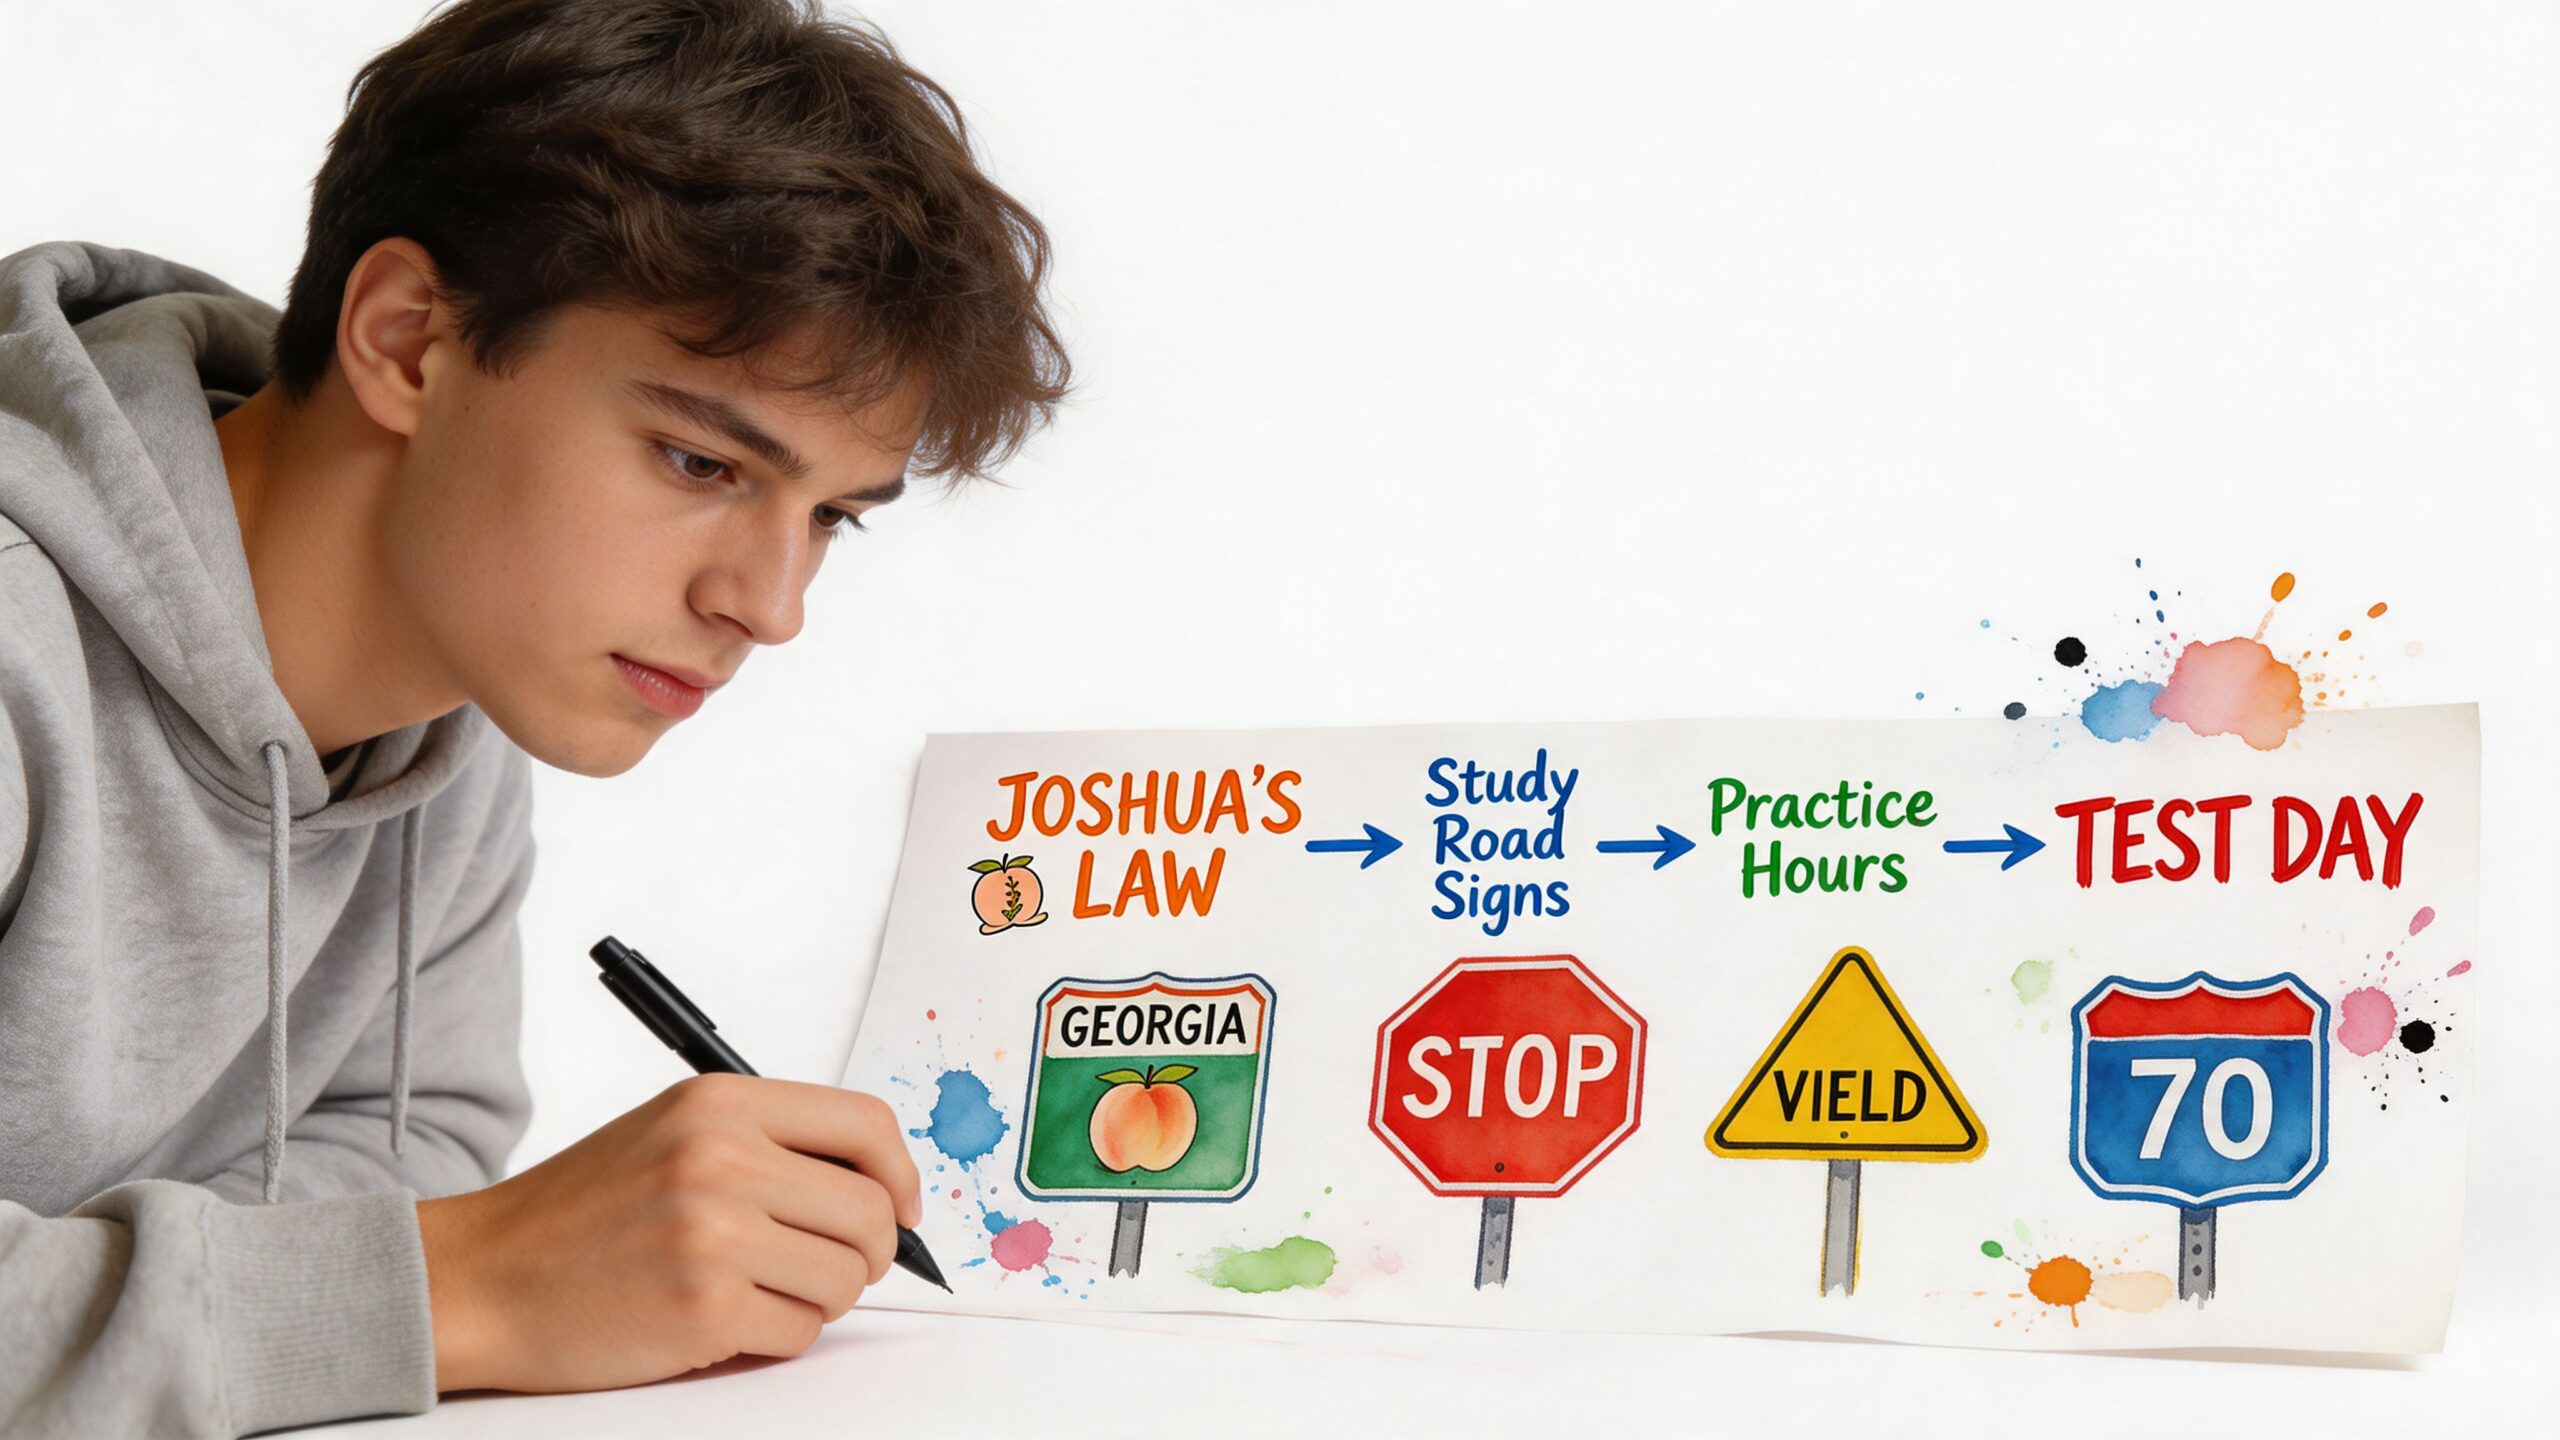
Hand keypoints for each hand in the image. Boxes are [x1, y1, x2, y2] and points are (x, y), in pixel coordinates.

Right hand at [415, 1073, 923, 1392]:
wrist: (483, 1279)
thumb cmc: (581, 1213)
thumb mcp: (673, 1134)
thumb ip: (770, 1144)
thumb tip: (881, 1185)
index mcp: (719, 1103)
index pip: (865, 1124)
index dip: (901, 1173)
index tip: (902, 1207)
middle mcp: (719, 1157)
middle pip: (871, 1210)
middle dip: (869, 1252)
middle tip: (831, 1266)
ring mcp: (712, 1233)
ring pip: (845, 1278)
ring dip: (818, 1298)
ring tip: (760, 1291)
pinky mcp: (704, 1307)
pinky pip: (800, 1332)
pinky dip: (776, 1336)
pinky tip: (723, 1321)